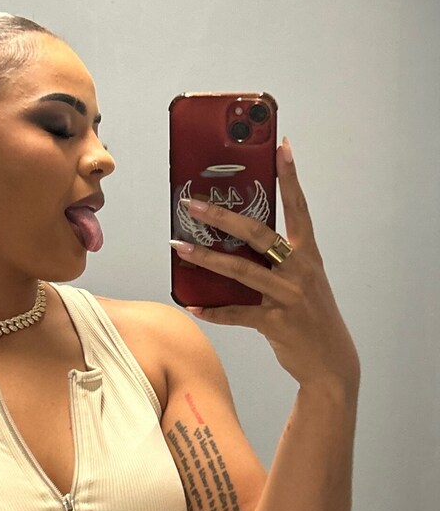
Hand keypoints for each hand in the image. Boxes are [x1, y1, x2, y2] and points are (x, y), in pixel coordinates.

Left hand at [170, 138, 359, 392]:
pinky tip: (192, 304)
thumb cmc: (312, 317)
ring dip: (206, 258)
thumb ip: (280, 260)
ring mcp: (288, 296)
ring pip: (240, 271)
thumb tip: (237, 241)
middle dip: (223, 217)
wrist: (332, 363)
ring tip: (179, 246)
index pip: (298, 208)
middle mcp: (300, 270)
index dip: (290, 177)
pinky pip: (237, 313)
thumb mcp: (304, 281)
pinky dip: (213, 310)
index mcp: (308, 255)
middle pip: (258, 234)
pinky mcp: (276, 323)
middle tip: (194, 203)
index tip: (281, 148)